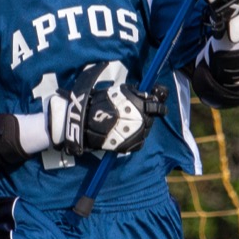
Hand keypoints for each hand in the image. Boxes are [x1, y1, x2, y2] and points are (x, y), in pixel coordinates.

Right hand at [45, 61, 167, 156]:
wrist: (81, 123)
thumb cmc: (94, 104)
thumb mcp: (114, 93)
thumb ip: (130, 94)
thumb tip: (144, 94)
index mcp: (138, 104)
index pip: (156, 105)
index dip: (157, 104)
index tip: (156, 104)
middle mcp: (141, 120)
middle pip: (150, 118)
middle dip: (144, 115)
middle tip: (133, 115)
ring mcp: (136, 134)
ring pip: (145, 130)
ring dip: (140, 127)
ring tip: (126, 125)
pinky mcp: (130, 146)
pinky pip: (139, 142)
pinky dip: (134, 138)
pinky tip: (125, 134)